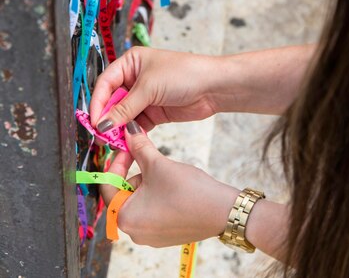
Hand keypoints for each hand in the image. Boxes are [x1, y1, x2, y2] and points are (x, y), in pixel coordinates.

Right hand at [90, 47, 219, 131]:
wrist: (213, 87)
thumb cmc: (184, 74)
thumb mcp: (149, 88)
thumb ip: (124, 108)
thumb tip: (102, 123)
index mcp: (131, 62)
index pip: (105, 83)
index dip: (98, 102)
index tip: (94, 121)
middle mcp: (135, 78)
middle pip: (112, 100)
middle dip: (106, 117)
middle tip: (101, 135)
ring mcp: (144, 96)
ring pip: (122, 115)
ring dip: (117, 128)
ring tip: (111, 142)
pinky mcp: (153, 112)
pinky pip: (135, 124)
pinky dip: (130, 133)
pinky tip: (125, 142)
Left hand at [101, 124, 238, 246]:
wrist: (221, 211)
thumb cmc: (188, 191)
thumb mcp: (158, 164)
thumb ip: (139, 147)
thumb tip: (128, 131)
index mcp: (125, 217)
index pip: (108, 185)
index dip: (118, 161)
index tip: (128, 146)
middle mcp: (134, 232)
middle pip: (124, 192)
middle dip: (136, 171)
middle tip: (148, 154)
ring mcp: (150, 235)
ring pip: (139, 200)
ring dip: (148, 181)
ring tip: (165, 171)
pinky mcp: (164, 234)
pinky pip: (152, 209)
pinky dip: (157, 194)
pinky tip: (173, 184)